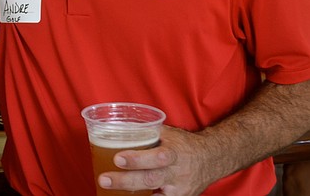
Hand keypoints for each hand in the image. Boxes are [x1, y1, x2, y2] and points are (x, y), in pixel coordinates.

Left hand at [97, 126, 211, 195]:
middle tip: (104, 179)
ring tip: (110, 190)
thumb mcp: (167, 134)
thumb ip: (145, 132)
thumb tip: (117, 127)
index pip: (157, 157)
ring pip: (154, 195)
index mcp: (175, 153)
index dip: (137, 159)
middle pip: (151, 179)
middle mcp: (177, 173)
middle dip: (125, 180)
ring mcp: (179, 190)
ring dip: (131, 192)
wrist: (211, 159)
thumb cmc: (184, 144)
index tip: (117, 158)